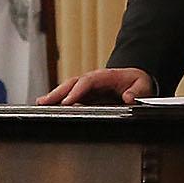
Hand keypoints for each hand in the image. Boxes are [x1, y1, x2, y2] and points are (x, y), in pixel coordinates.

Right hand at [37, 67, 157, 105]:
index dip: (77, 91)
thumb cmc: (138, 82)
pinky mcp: (86, 94)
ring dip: (54, 96)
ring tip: (40, 104)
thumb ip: (137, 91)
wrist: (136, 80)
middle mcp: (93, 80)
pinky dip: (58, 101)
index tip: (67, 102)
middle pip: (72, 83)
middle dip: (58, 92)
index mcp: (105, 76)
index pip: (88, 81)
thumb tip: (128, 98)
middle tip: (44, 102)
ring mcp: (88, 87)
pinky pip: (70, 96)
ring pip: (68, 89)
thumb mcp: (143, 85)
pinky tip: (48, 107)